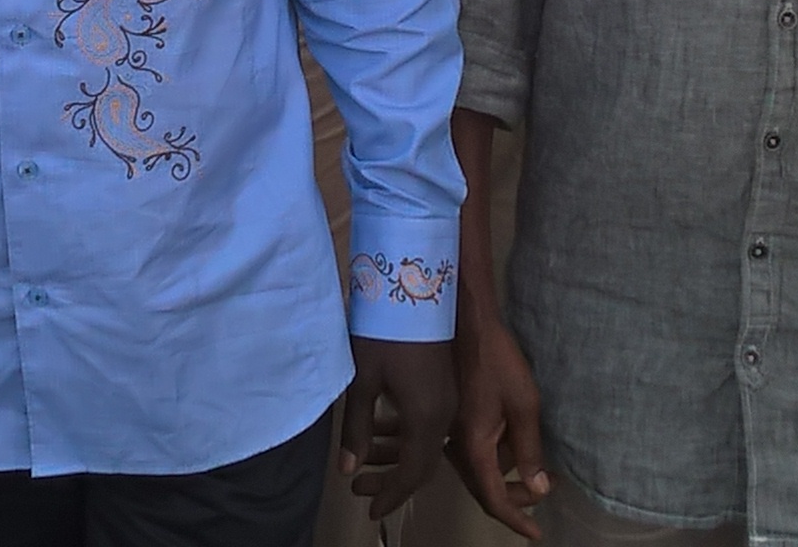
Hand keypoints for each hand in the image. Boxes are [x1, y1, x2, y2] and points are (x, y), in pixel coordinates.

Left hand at [341, 337, 456, 520]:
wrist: (414, 283)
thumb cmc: (383, 331)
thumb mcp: (362, 380)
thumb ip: (357, 428)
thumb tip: (348, 470)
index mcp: (427, 417)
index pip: (412, 472)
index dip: (392, 496)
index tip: (372, 513)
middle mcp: (445, 413)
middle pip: (425, 463)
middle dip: (397, 485)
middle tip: (368, 498)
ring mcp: (449, 397)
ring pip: (430, 445)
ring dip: (404, 463)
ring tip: (372, 474)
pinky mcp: (446, 384)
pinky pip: (433, 426)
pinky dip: (413, 443)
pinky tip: (391, 440)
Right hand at [451, 310, 550, 539]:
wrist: (463, 322)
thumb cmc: (497, 359)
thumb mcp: (524, 404)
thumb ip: (529, 449)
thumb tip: (539, 488)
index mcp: (474, 446)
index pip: (493, 498)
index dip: (515, 519)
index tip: (535, 533)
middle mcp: (455, 445)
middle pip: (483, 488)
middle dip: (514, 497)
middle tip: (543, 491)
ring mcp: (449, 432)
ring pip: (476, 470)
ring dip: (503, 475)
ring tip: (533, 468)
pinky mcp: (450, 418)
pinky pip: (470, 451)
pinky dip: (491, 456)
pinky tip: (510, 443)